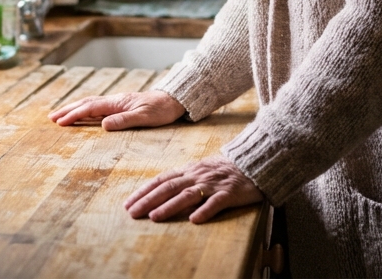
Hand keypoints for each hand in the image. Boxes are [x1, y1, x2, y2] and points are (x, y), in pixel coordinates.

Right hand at [48, 90, 184, 130]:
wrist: (174, 100)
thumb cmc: (161, 110)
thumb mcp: (145, 117)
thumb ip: (125, 121)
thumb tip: (103, 125)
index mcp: (117, 102)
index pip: (90, 108)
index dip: (74, 114)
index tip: (59, 121)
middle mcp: (114, 100)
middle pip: (86, 103)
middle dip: (68, 110)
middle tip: (51, 117)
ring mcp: (117, 102)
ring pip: (91, 104)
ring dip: (75, 109)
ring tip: (61, 115)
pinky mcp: (121, 106)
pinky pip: (98, 107)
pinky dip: (86, 110)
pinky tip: (83, 115)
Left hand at [125, 155, 262, 223]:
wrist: (253, 161)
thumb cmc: (223, 169)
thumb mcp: (199, 170)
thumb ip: (182, 180)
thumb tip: (159, 193)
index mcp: (188, 170)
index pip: (161, 180)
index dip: (144, 191)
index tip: (128, 203)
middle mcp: (197, 175)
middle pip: (169, 187)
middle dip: (149, 200)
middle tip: (132, 213)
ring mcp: (213, 184)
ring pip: (188, 194)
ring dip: (170, 206)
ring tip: (154, 216)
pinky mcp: (230, 193)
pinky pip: (216, 202)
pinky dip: (205, 210)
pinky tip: (194, 219)